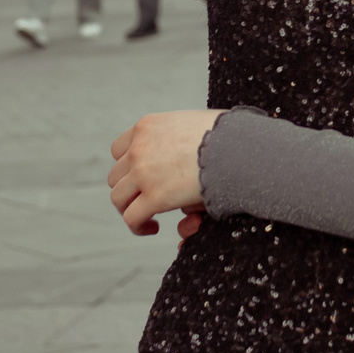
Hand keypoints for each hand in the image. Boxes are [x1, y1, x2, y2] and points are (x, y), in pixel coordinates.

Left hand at [108, 109, 221, 234]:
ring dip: (130, 209)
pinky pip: (132, 217)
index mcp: (148, 126)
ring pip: (118, 197)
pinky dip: (138, 226)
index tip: (142, 180)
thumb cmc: (228, 136)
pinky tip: (153, 228)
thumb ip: (183, 140)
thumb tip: (187, 167)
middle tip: (145, 202)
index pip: (121, 149)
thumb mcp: (195, 124)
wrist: (236, 146)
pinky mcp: (153, 196)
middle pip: (116, 175)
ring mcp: (143, 172)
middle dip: (130, 190)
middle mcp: (139, 147)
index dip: (130, 168)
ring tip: (148, 218)